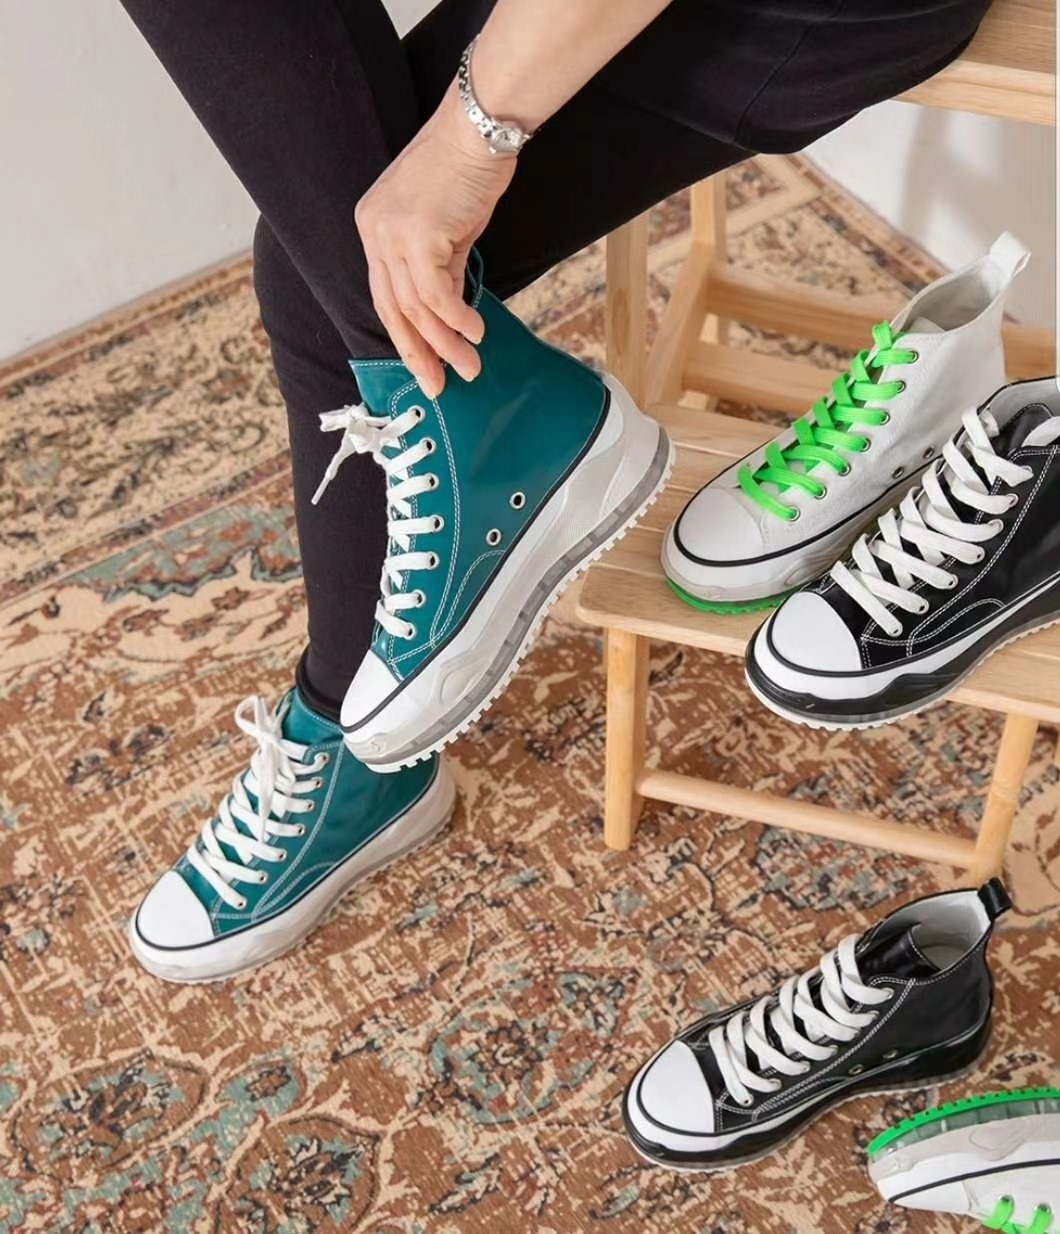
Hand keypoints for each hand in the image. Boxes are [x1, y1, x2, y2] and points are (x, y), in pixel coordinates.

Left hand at [355, 86, 516, 397]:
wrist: (479, 128)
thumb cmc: (467, 170)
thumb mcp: (448, 227)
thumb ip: (443, 268)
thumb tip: (450, 313)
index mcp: (373, 229)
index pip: (385, 297)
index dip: (405, 338)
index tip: (426, 368)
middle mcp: (374, 232)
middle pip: (393, 310)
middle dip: (418, 354)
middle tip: (439, 386)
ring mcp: (392, 234)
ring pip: (416, 309)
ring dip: (445, 344)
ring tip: (471, 368)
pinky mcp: (418, 236)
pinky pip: (436, 296)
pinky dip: (457, 320)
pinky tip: (476, 334)